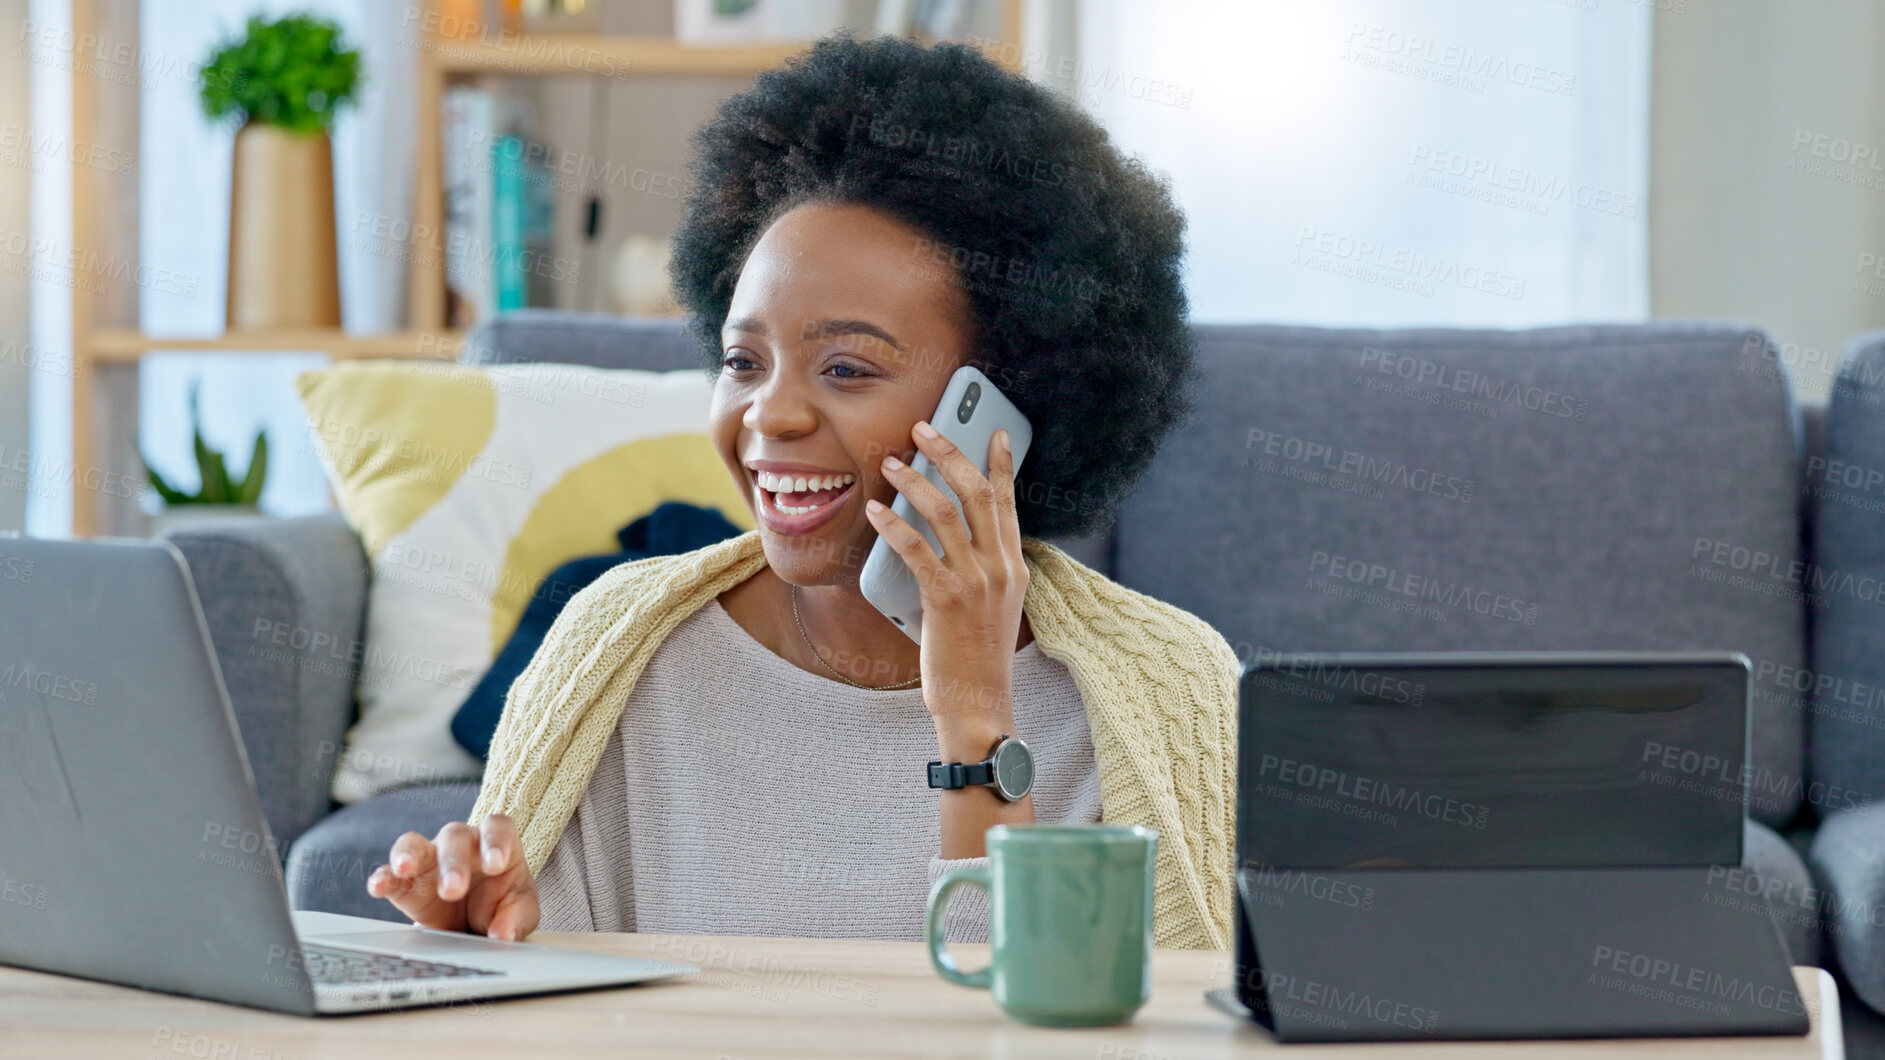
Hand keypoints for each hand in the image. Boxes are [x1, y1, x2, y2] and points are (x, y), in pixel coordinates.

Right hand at [365, 814, 539, 940]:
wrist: (477, 921)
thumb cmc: (503, 903)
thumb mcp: (519, 911)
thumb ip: (515, 919)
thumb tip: (503, 935)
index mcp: (497, 845)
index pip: (497, 828)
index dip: (496, 841)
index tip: (496, 864)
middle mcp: (463, 845)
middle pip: (455, 837)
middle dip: (453, 862)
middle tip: (453, 890)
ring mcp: (431, 860)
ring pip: (416, 844)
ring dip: (409, 854)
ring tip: (404, 868)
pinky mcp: (407, 883)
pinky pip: (391, 873)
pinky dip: (383, 877)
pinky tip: (378, 887)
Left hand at [866, 420, 1028, 726]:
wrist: (979, 703)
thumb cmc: (978, 658)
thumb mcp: (995, 606)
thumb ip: (983, 569)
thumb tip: (952, 535)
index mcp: (1015, 567)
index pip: (1009, 503)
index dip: (1002, 464)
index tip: (996, 432)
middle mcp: (1001, 568)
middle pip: (977, 493)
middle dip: (949, 453)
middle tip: (924, 428)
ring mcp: (976, 582)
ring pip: (945, 513)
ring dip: (915, 481)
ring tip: (891, 463)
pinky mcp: (947, 599)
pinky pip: (916, 549)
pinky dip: (894, 525)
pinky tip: (876, 511)